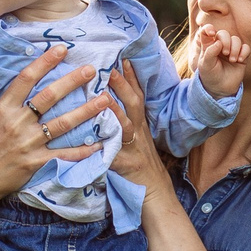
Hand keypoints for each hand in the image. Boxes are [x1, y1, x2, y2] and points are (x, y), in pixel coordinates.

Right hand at [0, 48, 102, 210]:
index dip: (44, 62)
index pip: (26, 79)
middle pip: (50, 97)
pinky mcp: (36, 162)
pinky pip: (64, 154)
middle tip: (92, 69)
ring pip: (63, 123)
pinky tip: (99, 144)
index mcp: (2, 109)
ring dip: (86, 111)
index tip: (61, 49)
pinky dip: (83, 151)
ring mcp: (28, 143)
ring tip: (105, 99)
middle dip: (72, 81)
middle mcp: (18, 123)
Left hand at [97, 65, 171, 194]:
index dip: (131, 77)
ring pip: (126, 126)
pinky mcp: (127, 165)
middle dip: (124, 85)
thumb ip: (124, 123)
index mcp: (139, 125)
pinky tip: (95, 140)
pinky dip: (106, 147)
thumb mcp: (136, 140)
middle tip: (112, 68)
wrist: (155, 192)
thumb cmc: (140, 165)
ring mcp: (134, 148)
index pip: (137, 96)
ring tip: (104, 96)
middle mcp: (139, 132)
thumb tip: (106, 103)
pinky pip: (115, 154)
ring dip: (115, 110)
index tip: (123, 58)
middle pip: (134, 104)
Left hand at [193, 27, 250, 97]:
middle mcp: (220, 45)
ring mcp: (231, 50)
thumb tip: (218, 42)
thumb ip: (209, 52)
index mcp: (208, 45)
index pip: (207, 31)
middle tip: (225, 53)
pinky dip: (244, 52)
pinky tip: (240, 60)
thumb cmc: (210, 75)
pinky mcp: (241, 56)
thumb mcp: (205, 65)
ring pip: (236, 39)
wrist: (220, 88)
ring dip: (235, 48)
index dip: (209, 28)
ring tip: (233, 60)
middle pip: (224, 34)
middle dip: (226, 41)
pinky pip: (246, 47)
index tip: (212, 33)